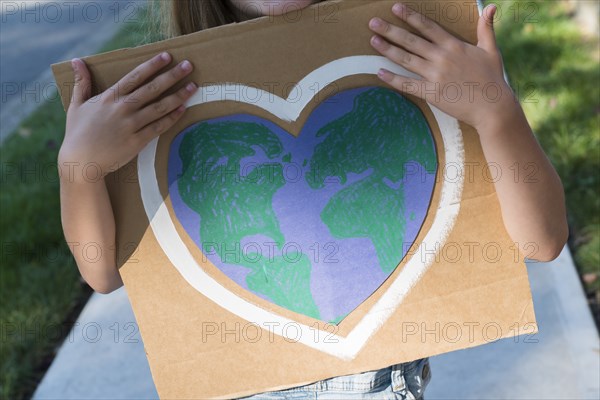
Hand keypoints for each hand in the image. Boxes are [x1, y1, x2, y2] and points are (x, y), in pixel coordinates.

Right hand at [58, 52, 197, 182]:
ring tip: (193, 86)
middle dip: (172, 75)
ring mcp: (131, 125)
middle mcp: (122, 108)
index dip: (152, 65)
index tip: (167, 56)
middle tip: (188, 66)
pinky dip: (172, 117)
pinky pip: (159, 127)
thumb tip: (77, 61)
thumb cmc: (77, 133)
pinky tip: (183, 109)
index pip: (135, 76)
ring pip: (160, 107)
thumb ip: (81, 82)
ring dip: (178, 95)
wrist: (81, 162)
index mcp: (109, 97)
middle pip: (152, 88)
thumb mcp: (76, 105)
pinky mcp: (138, 141)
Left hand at [368, 2, 517, 131]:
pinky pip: (408, 84)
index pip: (427, 26)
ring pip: (406, 59)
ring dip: (388, 49)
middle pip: (411, 40)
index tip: (395, 8)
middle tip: (373, 23)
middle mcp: (442, 57)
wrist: (493, 106)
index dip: (410, 16)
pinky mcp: (431, 93)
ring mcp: (435, 75)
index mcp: (454, 45)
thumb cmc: (493, 78)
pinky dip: (393, 79)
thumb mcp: (491, 50)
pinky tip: (379, 72)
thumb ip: (486, 28)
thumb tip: (490, 7)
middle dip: (391, 30)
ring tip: (373, 40)